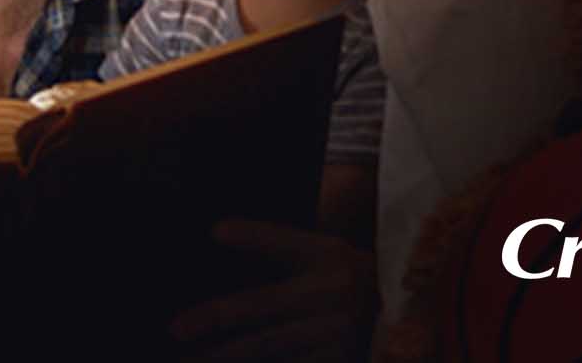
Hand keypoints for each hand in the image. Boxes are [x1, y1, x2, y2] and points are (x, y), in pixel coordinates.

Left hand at [167, 220, 376, 361]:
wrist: (404, 316)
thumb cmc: (349, 277)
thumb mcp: (322, 251)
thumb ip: (271, 242)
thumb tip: (215, 231)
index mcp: (329, 259)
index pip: (284, 243)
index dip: (252, 236)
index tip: (215, 232)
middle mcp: (333, 296)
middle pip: (265, 307)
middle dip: (217, 319)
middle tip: (177, 329)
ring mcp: (336, 334)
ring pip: (271, 347)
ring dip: (230, 354)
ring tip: (193, 358)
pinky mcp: (338, 361)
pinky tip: (229, 361)